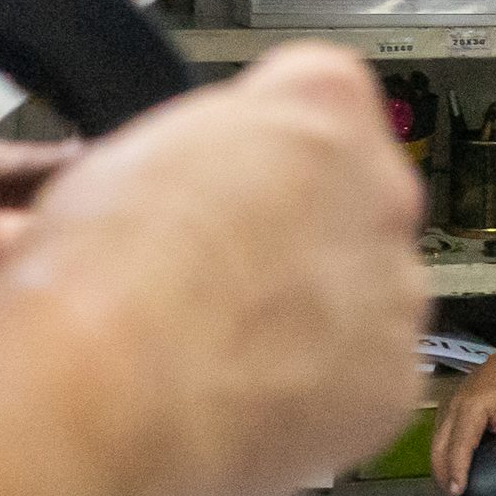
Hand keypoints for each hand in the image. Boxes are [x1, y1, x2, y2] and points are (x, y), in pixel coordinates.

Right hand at [4, 43, 432, 495]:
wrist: (102, 393)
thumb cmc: (100, 272)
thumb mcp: (133, 148)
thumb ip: (209, 146)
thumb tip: (201, 174)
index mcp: (322, 99)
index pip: (323, 95)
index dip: (266, 150)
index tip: (238, 181)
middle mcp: (379, 187)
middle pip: (352, 202)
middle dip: (298, 238)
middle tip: (220, 276)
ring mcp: (395, 288)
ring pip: (364, 296)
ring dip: (312, 318)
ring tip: (220, 348)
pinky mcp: (392, 378)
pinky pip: (364, 381)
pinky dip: (317, 395)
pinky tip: (246, 399)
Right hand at [430, 354, 495, 495]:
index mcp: (471, 407)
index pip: (460, 444)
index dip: (457, 469)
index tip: (457, 489)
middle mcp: (453, 410)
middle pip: (439, 449)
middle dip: (443, 476)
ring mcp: (446, 412)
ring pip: (435, 447)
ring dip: (439, 470)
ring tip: (450, 492)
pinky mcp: (444, 416)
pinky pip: (437, 442)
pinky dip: (441, 460)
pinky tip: (449, 474)